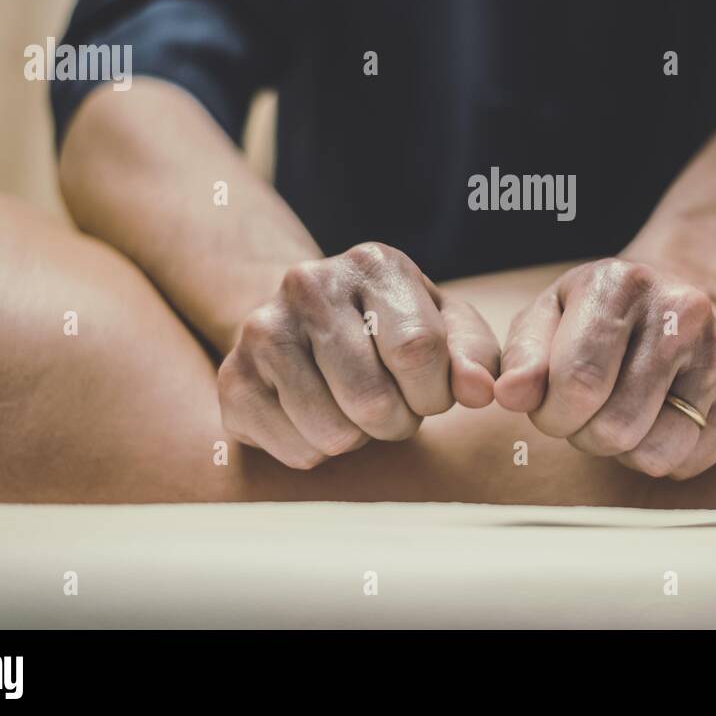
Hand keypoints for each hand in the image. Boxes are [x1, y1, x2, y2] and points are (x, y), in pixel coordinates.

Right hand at [217, 242, 499, 468]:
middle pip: (372, 400)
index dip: (434, 393)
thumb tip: (483, 392)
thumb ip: (475, 355)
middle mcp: (308, 285)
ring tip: (353, 407)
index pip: (418, 351)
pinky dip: (319, 450)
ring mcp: (262, 330)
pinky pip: (297, 451)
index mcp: (373, 264)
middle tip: (391, 405)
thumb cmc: (392, 329)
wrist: (306, 322)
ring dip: (358, 439)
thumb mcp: (445, 326)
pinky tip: (316, 414)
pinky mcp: (232, 379)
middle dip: (398, 422)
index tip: (431, 392)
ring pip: (333, 433)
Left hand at [495, 257, 715, 478]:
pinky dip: (661, 455)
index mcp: (622, 283)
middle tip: (585, 413)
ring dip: (622, 451)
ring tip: (619, 414)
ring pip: (655, 452)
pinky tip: (655, 419)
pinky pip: (690, 461)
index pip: (578, 383)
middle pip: (615, 426)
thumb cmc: (599, 313)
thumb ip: (523, 356)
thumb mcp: (549, 315)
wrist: (680, 292)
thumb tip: (509, 395)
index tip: (549, 406)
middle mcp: (681, 311)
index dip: (551, 414)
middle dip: (584, 435)